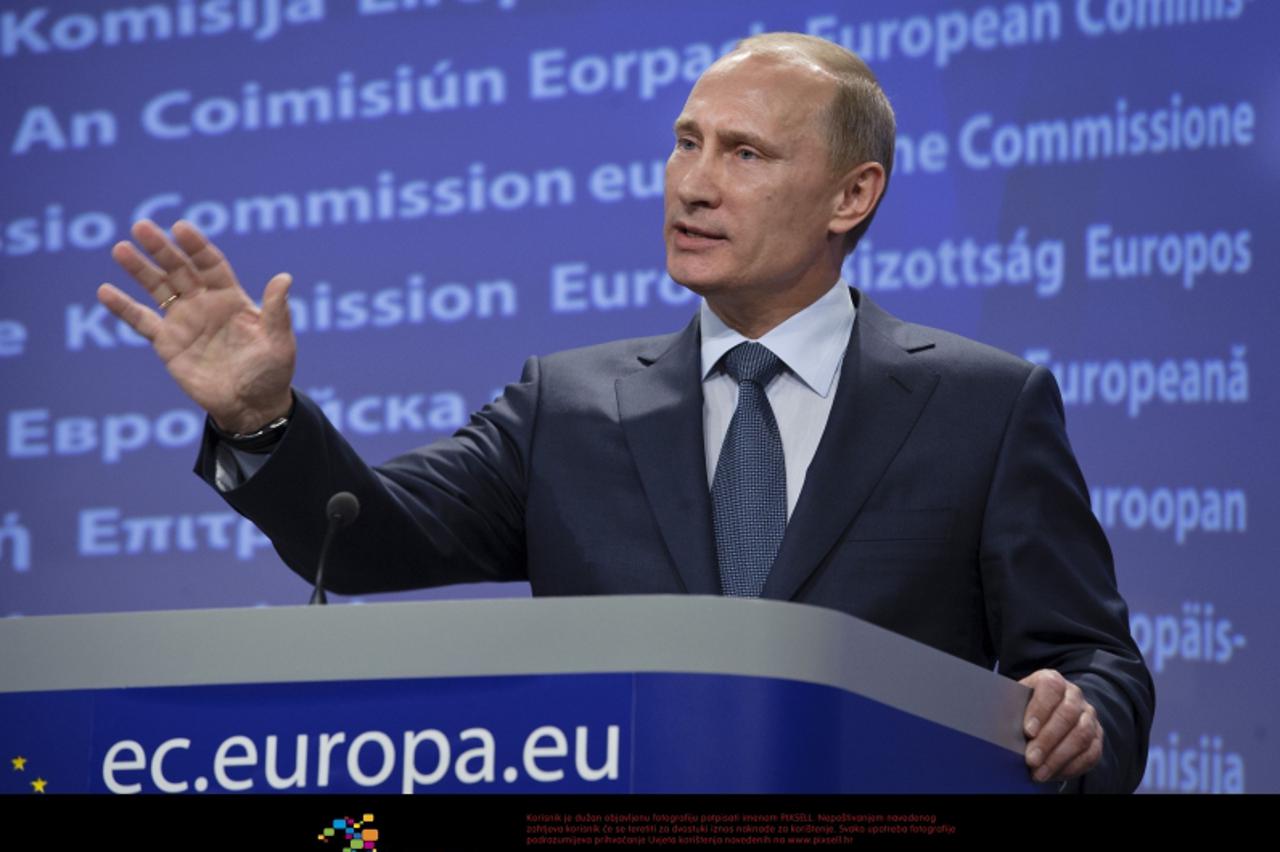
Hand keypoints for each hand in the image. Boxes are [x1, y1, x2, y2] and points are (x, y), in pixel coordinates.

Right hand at [98, 219, 296, 433]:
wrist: (251, 407)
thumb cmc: (271, 372)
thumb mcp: (278, 342)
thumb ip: (277, 311)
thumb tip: (284, 278)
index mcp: (232, 298)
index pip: (211, 264)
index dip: (196, 246)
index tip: (180, 228)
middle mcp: (205, 304)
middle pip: (180, 269)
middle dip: (162, 249)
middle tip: (141, 226)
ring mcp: (184, 321)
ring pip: (158, 288)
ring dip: (139, 269)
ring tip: (121, 249)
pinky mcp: (168, 343)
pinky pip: (142, 321)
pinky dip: (124, 308)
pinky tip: (105, 291)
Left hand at [1019, 669, 1102, 783]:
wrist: (1045, 713)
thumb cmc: (1023, 707)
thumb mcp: (1013, 702)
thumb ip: (1009, 708)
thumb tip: (996, 724)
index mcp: (1052, 680)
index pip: (1050, 688)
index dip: (1040, 709)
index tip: (1027, 731)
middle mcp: (1073, 695)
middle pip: (1067, 715)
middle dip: (1047, 740)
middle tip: (1031, 759)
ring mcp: (1088, 715)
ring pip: (1082, 735)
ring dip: (1059, 757)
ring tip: (1039, 772)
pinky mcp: (1097, 736)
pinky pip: (1091, 753)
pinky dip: (1072, 766)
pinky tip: (1054, 774)